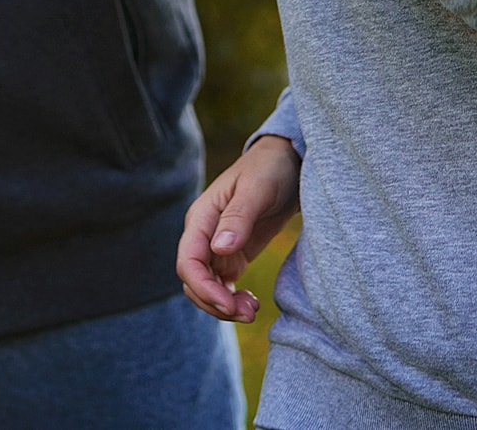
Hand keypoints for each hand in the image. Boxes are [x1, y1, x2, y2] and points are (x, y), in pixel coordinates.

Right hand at [176, 135, 301, 322]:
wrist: (288, 163)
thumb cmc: (270, 168)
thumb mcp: (257, 189)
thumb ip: (238, 217)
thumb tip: (219, 249)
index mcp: (202, 217)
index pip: (188, 262)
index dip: (204, 288)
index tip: (229, 304)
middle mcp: (204, 234)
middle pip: (194, 281)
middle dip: (215, 303)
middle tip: (248, 313)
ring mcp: (217, 247)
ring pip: (207, 288)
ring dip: (224, 306)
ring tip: (252, 311)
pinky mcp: (234, 255)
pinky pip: (223, 286)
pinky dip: (233, 300)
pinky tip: (252, 302)